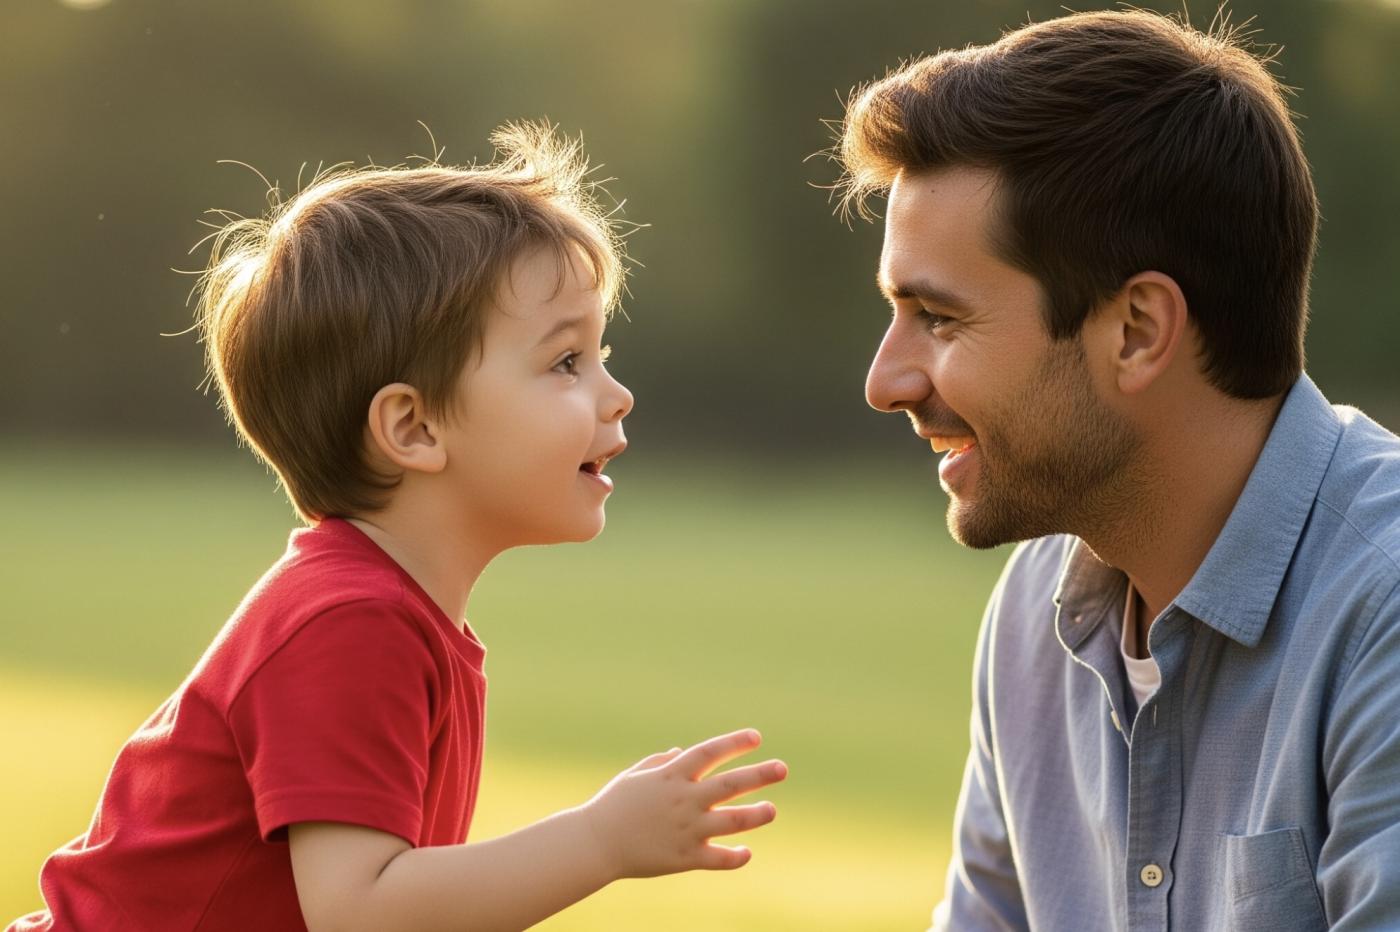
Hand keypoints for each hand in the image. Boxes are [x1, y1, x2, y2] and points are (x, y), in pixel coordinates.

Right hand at [577, 728, 787, 879]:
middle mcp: (684, 800)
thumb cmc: (613, 805)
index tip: (756, 737)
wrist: (594, 843)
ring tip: (772, 809)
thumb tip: (685, 752)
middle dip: (759, 775)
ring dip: (756, 815)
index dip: (734, 742)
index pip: (710, 752)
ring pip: (731, 821)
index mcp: (671, 776)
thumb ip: (662, 762)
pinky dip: (735, 857)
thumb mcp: (635, 776)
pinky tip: (746, 852)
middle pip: (730, 784)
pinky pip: (717, 859)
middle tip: (783, 768)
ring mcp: (686, 829)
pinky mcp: (685, 858)